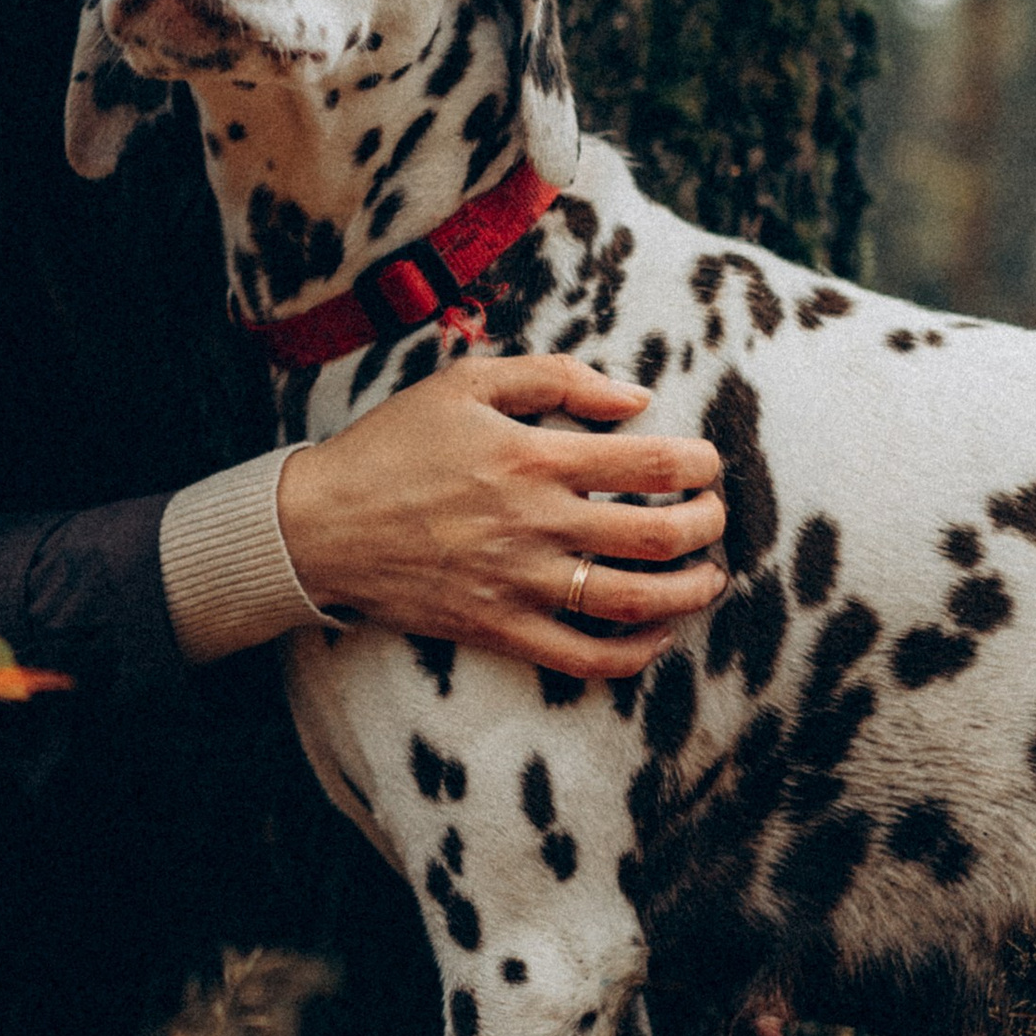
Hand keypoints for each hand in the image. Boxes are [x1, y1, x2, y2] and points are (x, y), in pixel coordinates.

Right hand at [274, 353, 725, 682]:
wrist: (321, 524)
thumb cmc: (393, 445)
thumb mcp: (466, 382)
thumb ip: (556, 377)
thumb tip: (635, 399)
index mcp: (533, 458)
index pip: (651, 465)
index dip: (699, 465)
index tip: (707, 464)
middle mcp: (536, 525)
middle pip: (660, 536)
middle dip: (708, 525)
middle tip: (714, 516)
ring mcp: (520, 584)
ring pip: (636, 602)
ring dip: (691, 591)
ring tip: (709, 577)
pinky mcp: (500, 629)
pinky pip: (584, 657)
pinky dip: (634, 653)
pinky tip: (654, 635)